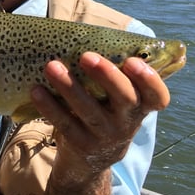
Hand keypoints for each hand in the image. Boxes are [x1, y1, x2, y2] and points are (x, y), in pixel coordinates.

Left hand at [31, 51, 169, 180]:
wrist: (88, 161)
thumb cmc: (102, 112)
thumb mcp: (113, 99)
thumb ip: (111, 73)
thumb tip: (85, 33)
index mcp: (140, 106)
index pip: (158, 96)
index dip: (150, 79)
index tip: (133, 60)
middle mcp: (127, 123)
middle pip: (125, 99)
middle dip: (108, 76)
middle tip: (87, 56)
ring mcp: (105, 137)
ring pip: (89, 111)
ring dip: (69, 87)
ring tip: (51, 66)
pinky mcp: (81, 146)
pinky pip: (64, 124)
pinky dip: (49, 107)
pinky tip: (36, 90)